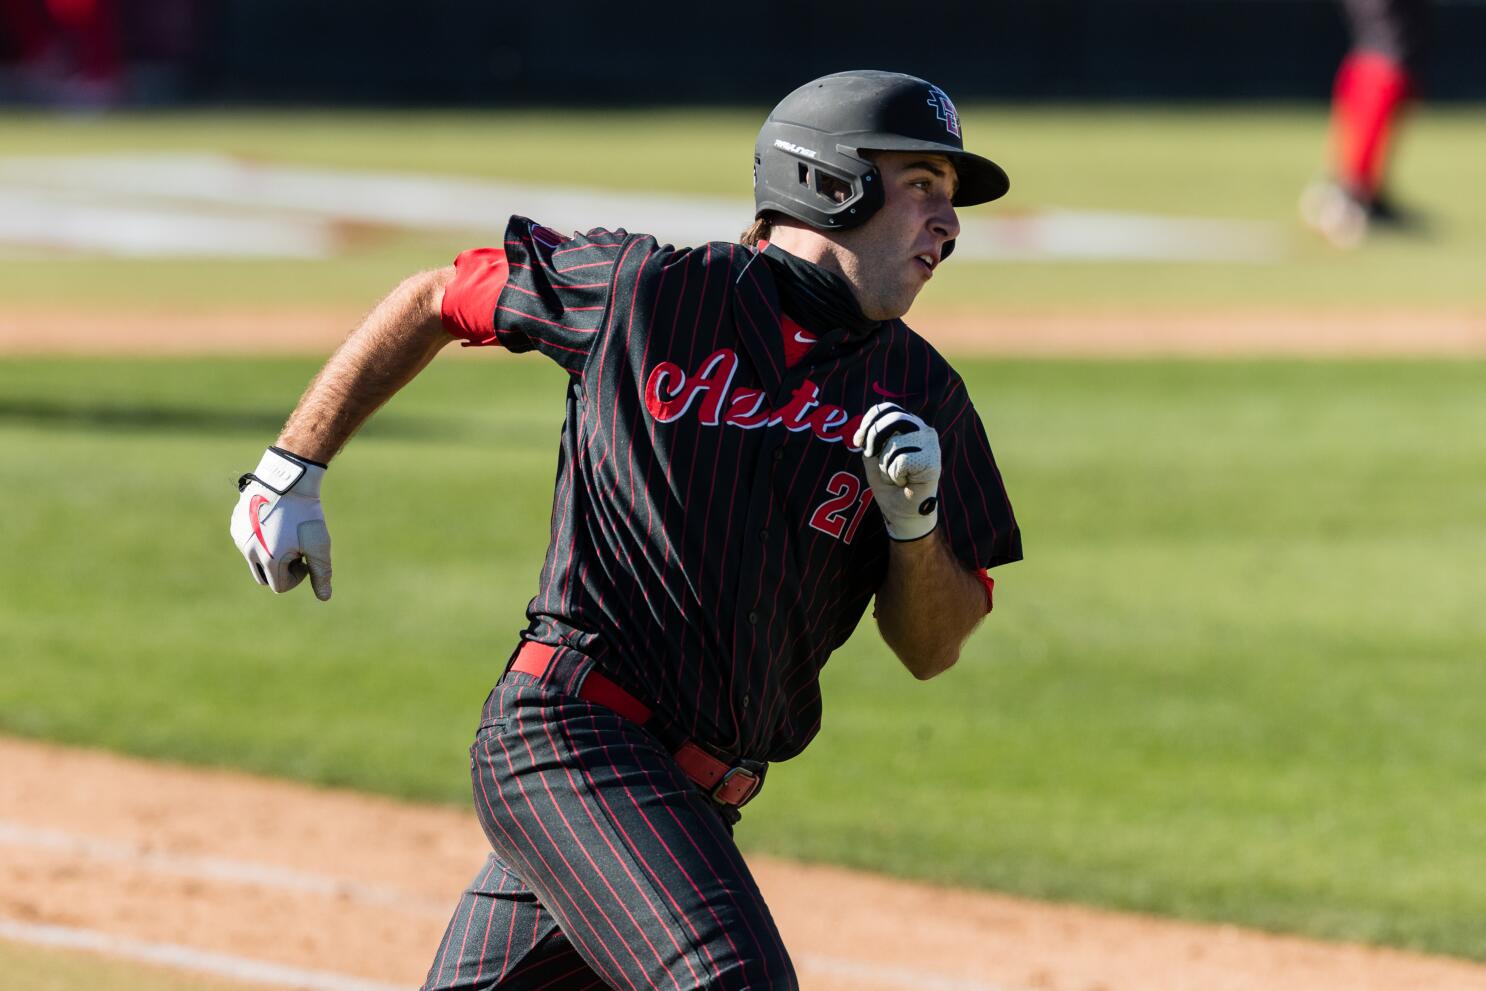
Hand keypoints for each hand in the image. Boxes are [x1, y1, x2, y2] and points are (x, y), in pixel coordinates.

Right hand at [229, 447, 332, 599]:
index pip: (279, 586)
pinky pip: (246, 540)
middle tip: (295, 548)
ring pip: (254, 558)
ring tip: (285, 532)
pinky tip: (274, 521)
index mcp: (268, 560)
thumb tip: (324, 597)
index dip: (297, 576)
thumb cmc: (305, 514)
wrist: (288, 479)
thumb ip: (321, 573)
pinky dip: (260, 538)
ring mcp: (239, 536)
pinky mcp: (235, 523)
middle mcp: (248, 551)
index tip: (305, 557)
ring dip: (269, 553)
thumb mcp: (318, 544)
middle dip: (280, 569)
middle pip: (264, 576)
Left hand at [852, 402, 939, 541]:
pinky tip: (905, 482)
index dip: (868, 422)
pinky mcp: (933, 461)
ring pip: (895, 443)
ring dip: (885, 465)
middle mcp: (923, 430)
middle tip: (872, 457)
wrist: (901, 512)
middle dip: (873, 438)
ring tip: (896, 476)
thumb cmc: (888, 485)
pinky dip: (895, 475)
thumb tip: (863, 431)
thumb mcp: (873, 458)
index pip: (886, 409)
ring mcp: (930, 445)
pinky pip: (902, 460)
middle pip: (892, 418)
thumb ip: (869, 439)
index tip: (858, 442)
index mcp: (909, 425)